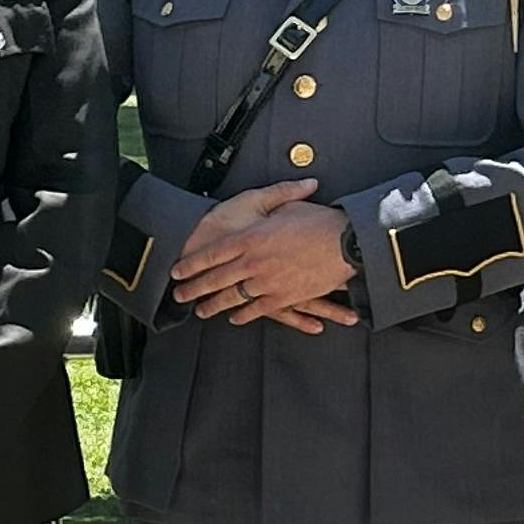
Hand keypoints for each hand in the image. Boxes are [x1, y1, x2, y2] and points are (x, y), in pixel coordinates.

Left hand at [172, 192, 354, 324]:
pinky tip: (234, 318)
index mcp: (249, 238)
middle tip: (179, 295)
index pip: (211, 254)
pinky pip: (256, 309)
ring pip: (231, 298)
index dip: (191, 264)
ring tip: (200, 311)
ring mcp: (266, 282)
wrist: (346, 242)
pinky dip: (243, 314)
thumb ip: (270, 206)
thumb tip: (264, 205)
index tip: (177, 271)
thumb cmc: (318, 221)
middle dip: (193, 288)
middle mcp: (252, 262)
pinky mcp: (283, 297)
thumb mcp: (287, 206)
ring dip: (213, 306)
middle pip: (214, 279)